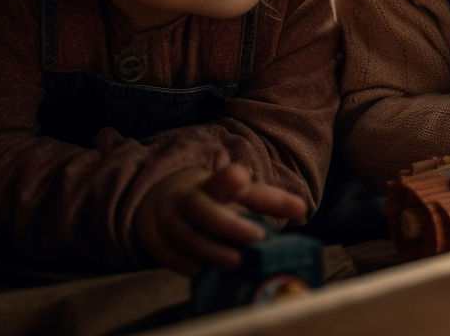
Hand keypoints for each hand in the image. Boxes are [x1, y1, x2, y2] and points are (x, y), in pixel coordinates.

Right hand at [132, 163, 306, 275]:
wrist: (162, 196)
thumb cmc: (211, 199)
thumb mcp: (237, 194)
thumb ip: (267, 200)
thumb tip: (300, 208)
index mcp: (210, 183)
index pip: (221, 180)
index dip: (230, 181)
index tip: (241, 179)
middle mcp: (185, 196)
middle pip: (202, 209)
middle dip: (229, 224)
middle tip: (256, 236)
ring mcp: (164, 215)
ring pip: (184, 233)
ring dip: (210, 250)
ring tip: (235, 260)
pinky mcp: (149, 235)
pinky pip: (163, 251)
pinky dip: (182, 262)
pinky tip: (200, 269)